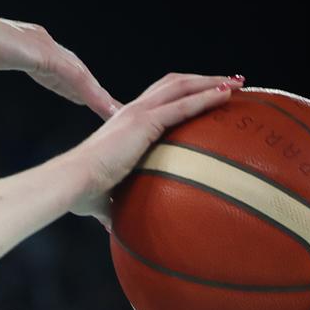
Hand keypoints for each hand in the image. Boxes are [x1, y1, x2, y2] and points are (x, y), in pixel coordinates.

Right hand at [0, 9, 120, 119]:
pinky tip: (102, 106)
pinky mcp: (47, 56)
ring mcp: (46, 47)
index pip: (56, 68)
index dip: (71, 85)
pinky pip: (75, 78)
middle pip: (74, 71)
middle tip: (108, 108)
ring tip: (112, 112)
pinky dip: (91, 94)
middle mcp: (41, 42)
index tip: (81, 99)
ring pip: (80, 76)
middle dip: (91, 90)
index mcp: (25, 45)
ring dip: (98, 95)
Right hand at [66, 73, 243, 222]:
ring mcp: (138, 113)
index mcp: (124, 123)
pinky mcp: (144, 121)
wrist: (72, 182)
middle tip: (231, 81)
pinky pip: (184, 105)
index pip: (158, 99)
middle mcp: (131, 111)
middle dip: (204, 79)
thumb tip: (119, 230)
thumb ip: (115, 207)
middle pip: (174, 82)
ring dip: (212, 82)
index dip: (183, 93)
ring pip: (182, 85)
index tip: (204, 95)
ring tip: (237, 82)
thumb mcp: (104, 198)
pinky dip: (207, 97)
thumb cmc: (82, 192)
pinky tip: (227, 94)